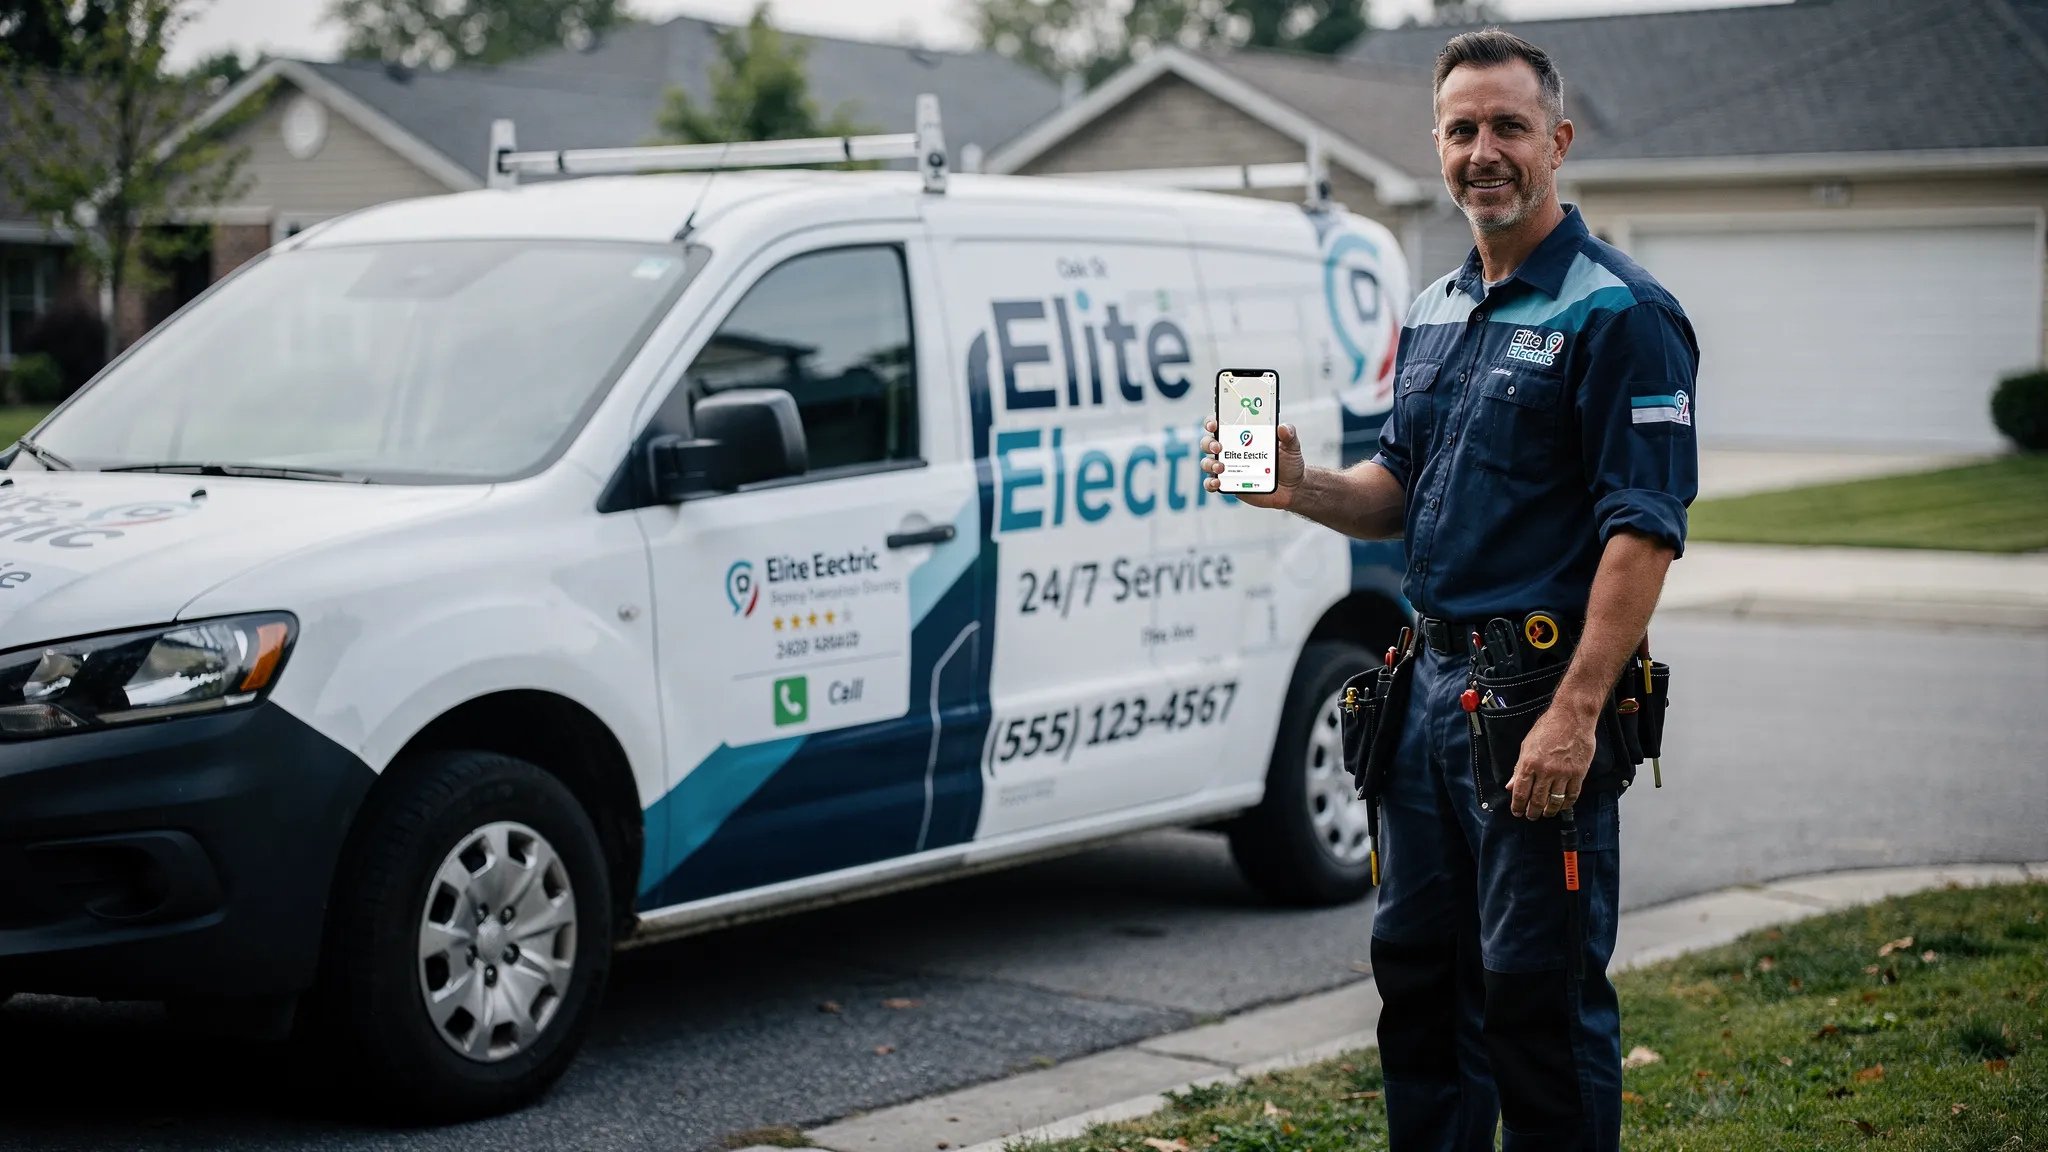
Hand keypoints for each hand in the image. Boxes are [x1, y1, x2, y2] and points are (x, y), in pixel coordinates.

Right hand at [1200, 417, 1303, 510]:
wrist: (1292, 488)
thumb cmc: (1289, 463)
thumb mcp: (1291, 446)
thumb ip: (1289, 435)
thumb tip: (1283, 428)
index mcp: (1242, 436)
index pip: (1220, 424)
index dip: (1212, 422)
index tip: (1214, 424)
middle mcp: (1231, 450)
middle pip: (1208, 442)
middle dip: (1209, 443)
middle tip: (1219, 447)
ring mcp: (1228, 467)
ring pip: (1207, 462)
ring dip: (1209, 463)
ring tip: (1221, 467)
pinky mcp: (1229, 484)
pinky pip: (1212, 483)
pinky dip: (1210, 483)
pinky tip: (1217, 482)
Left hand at [1507, 703, 1595, 819]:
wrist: (1572, 717)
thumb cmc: (1548, 727)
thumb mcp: (1526, 745)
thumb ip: (1518, 768)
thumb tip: (1510, 786)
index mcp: (1529, 763)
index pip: (1520, 792)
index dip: (1517, 806)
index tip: (1517, 812)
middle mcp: (1545, 771)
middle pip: (1537, 800)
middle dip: (1532, 812)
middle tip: (1531, 816)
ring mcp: (1563, 773)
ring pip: (1555, 801)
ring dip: (1549, 811)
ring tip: (1546, 813)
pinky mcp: (1578, 773)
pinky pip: (1572, 795)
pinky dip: (1567, 804)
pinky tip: (1562, 806)